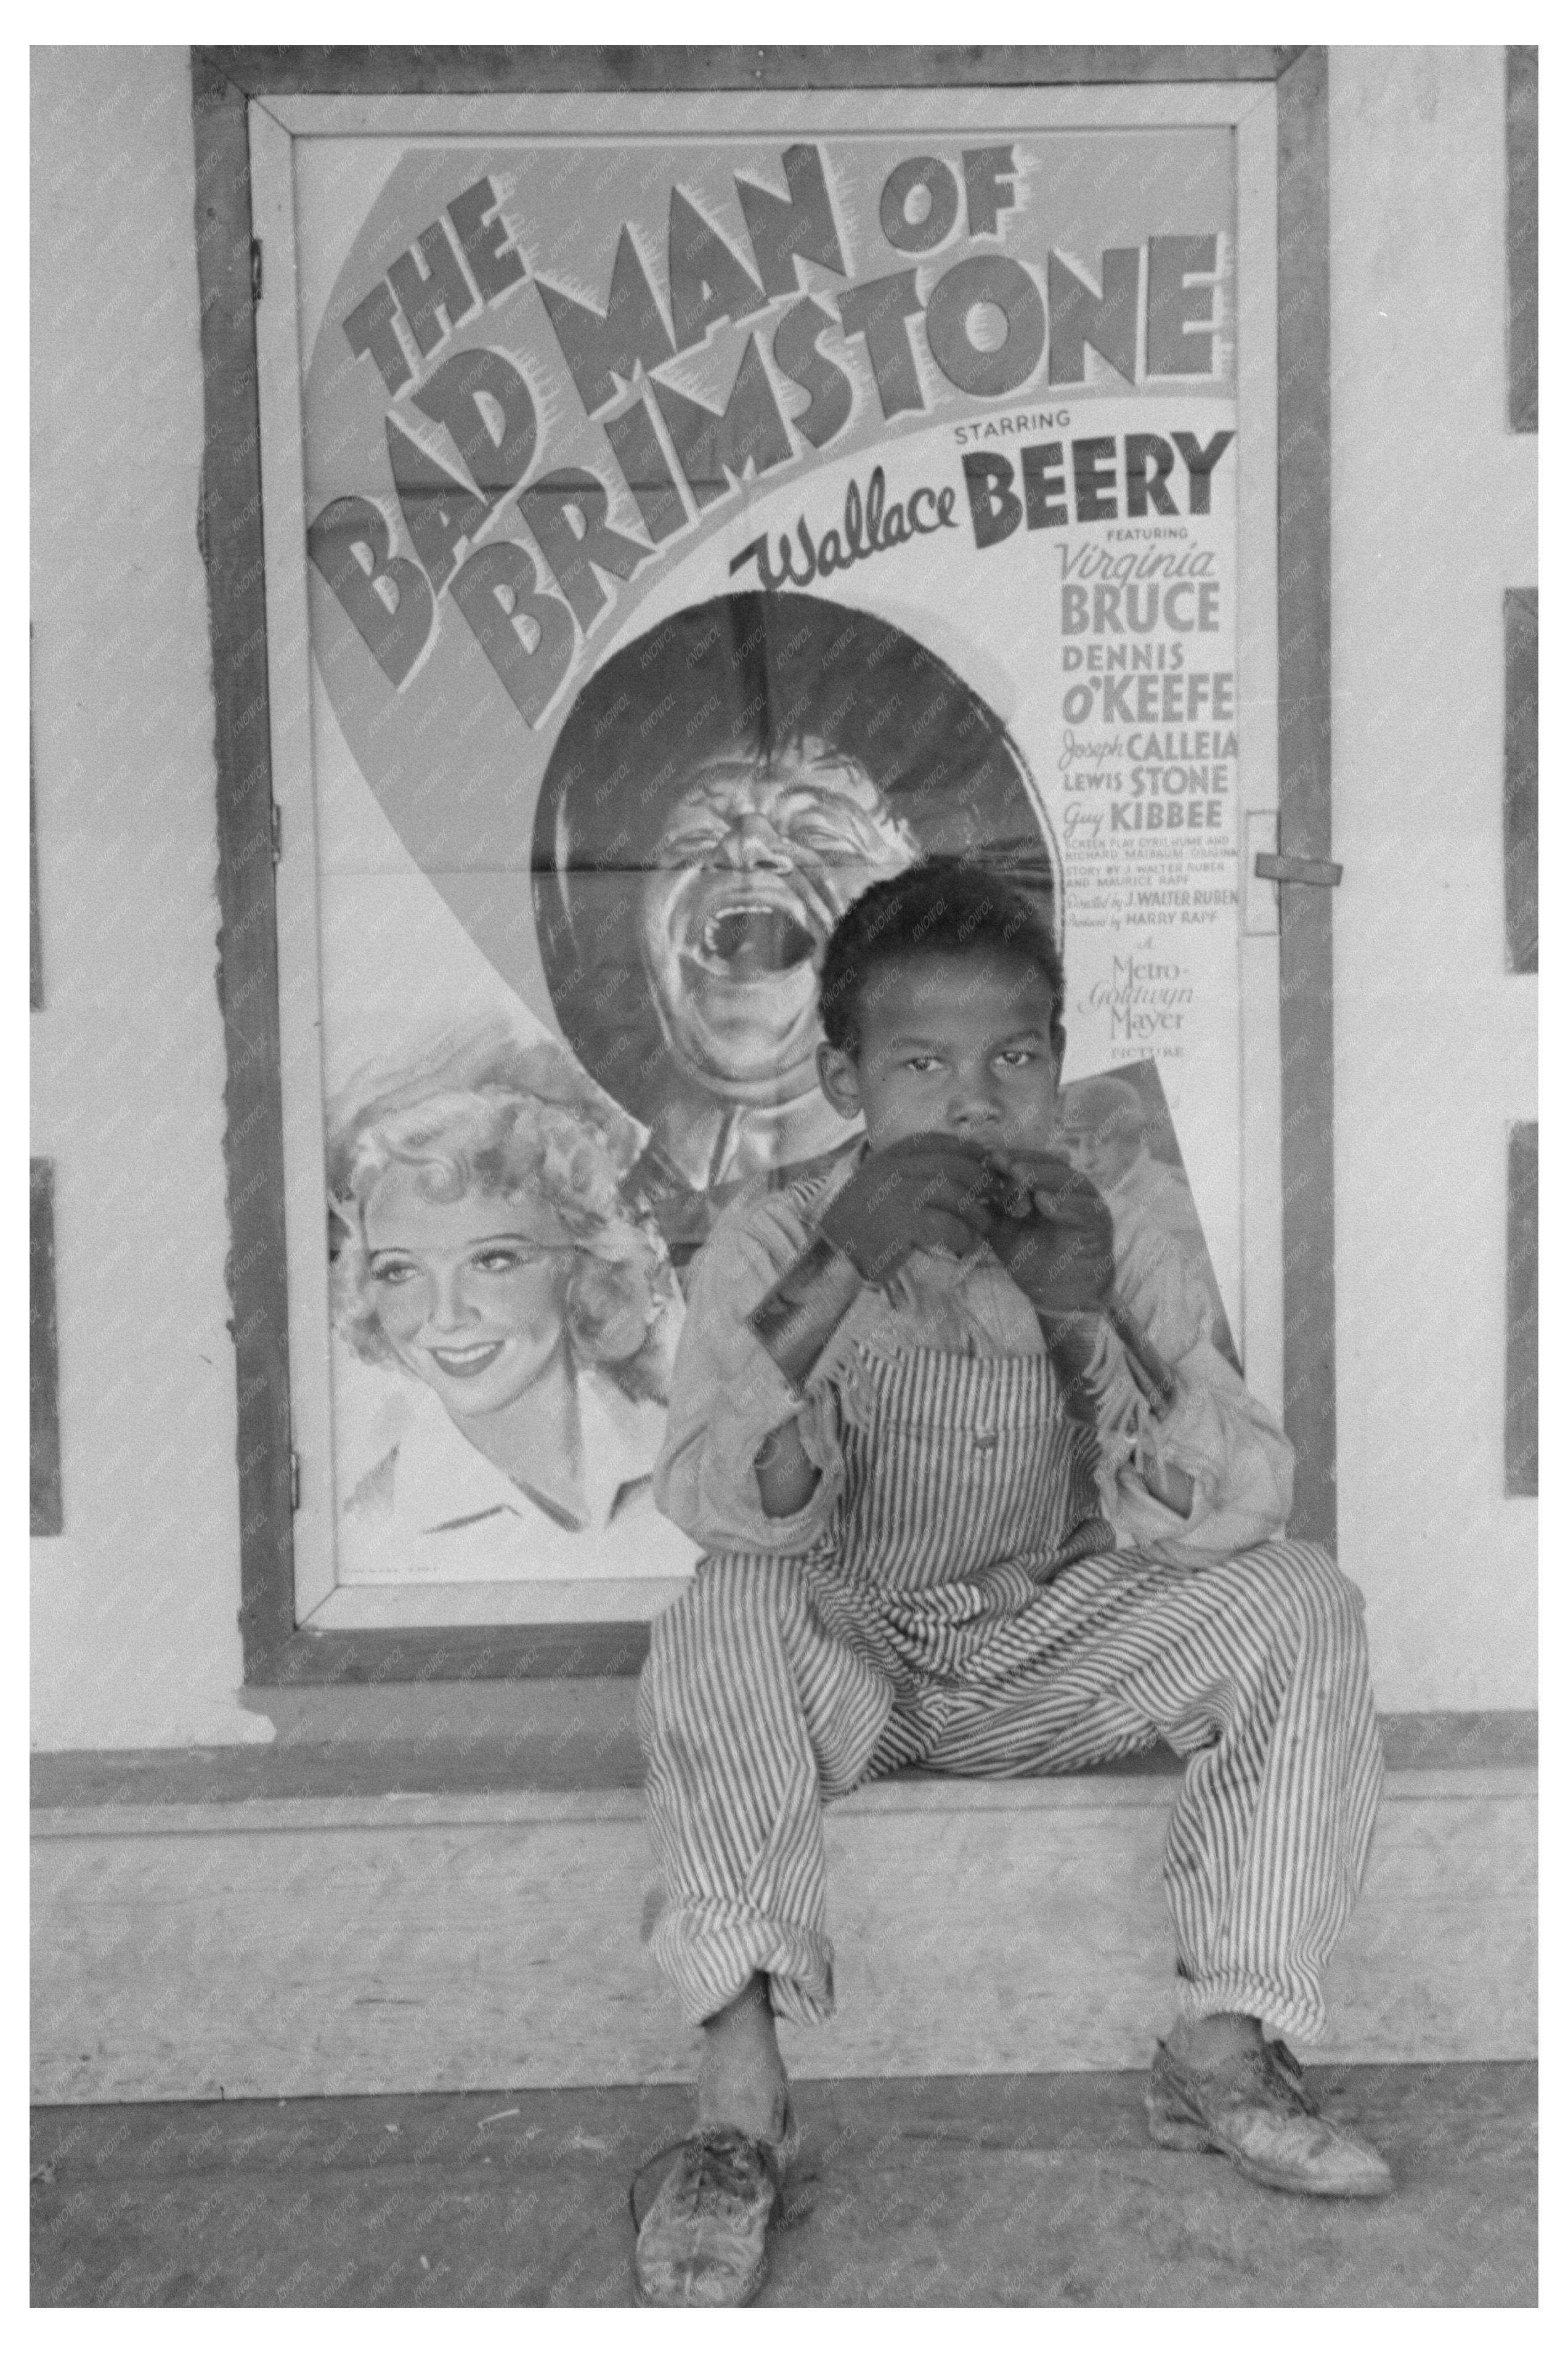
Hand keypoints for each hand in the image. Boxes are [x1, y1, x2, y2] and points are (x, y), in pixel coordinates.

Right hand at [818, 1134, 1004, 1286]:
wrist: (831, 1253)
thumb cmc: (857, 1225)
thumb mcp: (876, 1186)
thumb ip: (906, 1174)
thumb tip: (950, 1172)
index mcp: (886, 1158)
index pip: (933, 1142)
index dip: (965, 1148)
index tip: (985, 1159)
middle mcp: (892, 1170)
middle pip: (950, 1165)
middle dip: (980, 1178)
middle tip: (996, 1194)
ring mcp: (896, 1195)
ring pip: (953, 1193)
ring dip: (976, 1211)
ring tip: (984, 1225)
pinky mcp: (901, 1224)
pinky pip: (946, 1225)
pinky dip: (963, 1236)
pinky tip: (966, 1246)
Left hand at [976, 1149, 1116, 1317]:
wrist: (1061, 1296)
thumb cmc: (1033, 1261)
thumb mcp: (1003, 1233)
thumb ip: (990, 1211)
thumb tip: (964, 1187)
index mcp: (1047, 1186)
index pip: (1031, 1161)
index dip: (1010, 1157)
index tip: (987, 1158)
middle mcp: (1069, 1189)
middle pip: (1049, 1165)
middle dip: (1023, 1162)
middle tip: (1001, 1162)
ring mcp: (1087, 1203)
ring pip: (1068, 1181)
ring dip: (1042, 1177)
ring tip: (1018, 1175)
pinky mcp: (1100, 1223)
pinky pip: (1085, 1209)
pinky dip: (1065, 1204)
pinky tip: (1044, 1202)